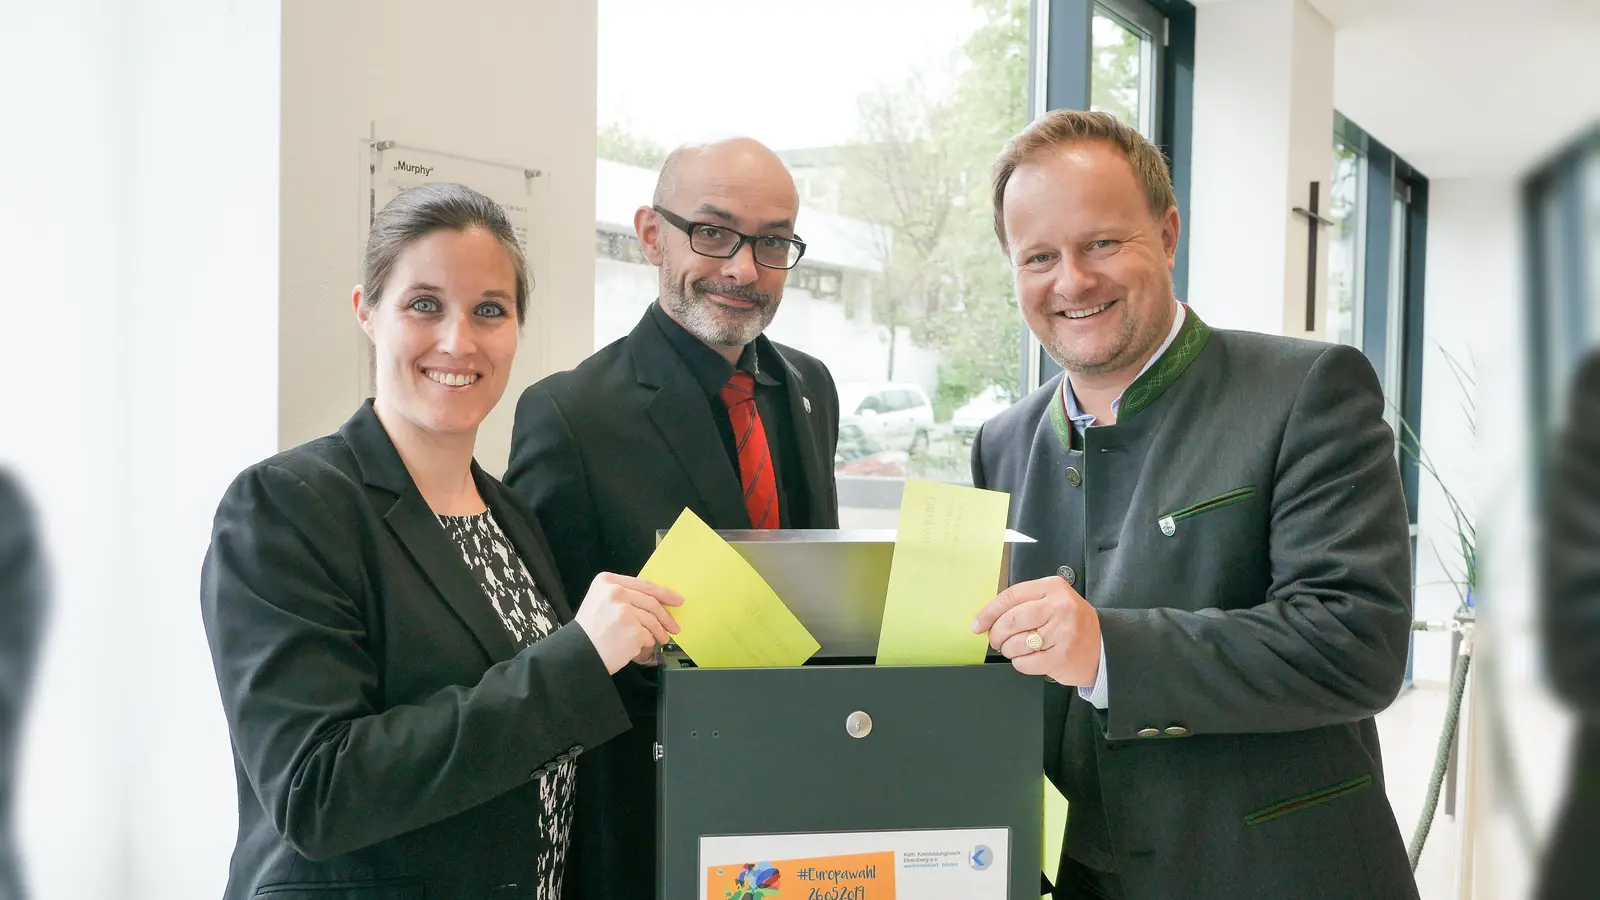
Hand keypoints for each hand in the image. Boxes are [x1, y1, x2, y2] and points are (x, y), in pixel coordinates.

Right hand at [574, 573, 683, 674]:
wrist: (578, 654)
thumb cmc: (590, 631)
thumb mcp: (600, 602)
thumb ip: (623, 596)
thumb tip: (656, 602)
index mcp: (607, 581)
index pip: (643, 584)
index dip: (664, 592)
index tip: (677, 599)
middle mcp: (616, 592)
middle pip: (651, 602)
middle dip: (666, 616)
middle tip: (674, 626)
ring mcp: (625, 611)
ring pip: (652, 619)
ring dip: (659, 631)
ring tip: (661, 639)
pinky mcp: (633, 629)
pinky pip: (648, 635)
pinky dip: (648, 642)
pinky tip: (639, 645)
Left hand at [971, 574, 1100, 684]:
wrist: (1103, 649)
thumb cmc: (1072, 624)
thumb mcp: (1054, 601)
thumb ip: (1025, 603)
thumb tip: (987, 619)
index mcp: (1053, 588)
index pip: (1010, 596)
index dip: (989, 612)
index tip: (977, 624)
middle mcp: (1059, 607)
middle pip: (1010, 620)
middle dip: (996, 634)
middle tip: (996, 640)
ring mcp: (1062, 632)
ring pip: (1015, 643)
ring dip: (1009, 650)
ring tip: (1018, 649)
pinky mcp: (1061, 657)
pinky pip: (1025, 663)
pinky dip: (1021, 663)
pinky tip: (1031, 658)